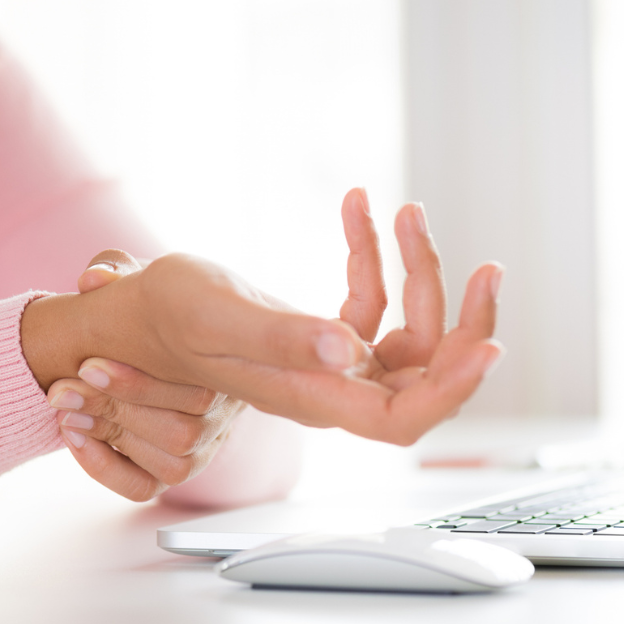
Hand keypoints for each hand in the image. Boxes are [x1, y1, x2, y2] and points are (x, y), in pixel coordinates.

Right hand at [20, 190, 501, 446]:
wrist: (135, 313)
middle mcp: (332, 388)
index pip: (402, 418)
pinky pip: (370, 300)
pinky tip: (356, 205)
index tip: (489, 346)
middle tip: (487, 269)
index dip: (453, 391)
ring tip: (404, 211)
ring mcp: (332, 363)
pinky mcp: (324, 337)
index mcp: (313, 398)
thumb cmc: (161, 320)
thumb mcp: (216, 319)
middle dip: (464, 324)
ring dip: (418, 273)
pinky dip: (371, 255)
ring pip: (408, 334)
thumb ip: (282, 338)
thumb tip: (348, 350)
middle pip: (426, 376)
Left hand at [49, 251, 245, 500]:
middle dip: (112, 409)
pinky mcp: (173, 468)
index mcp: (223, 364)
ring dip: (108, 437)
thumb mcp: (139, 280)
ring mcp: (202, 445)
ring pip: (171, 462)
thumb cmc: (150, 310)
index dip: (136, 383)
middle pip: (182, 431)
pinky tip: (78, 441)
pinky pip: (146, 486)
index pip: (197, 390)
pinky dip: (108, 470)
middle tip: (60, 391)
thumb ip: (118, 271)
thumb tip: (93, 279)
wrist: (147, 341)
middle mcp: (223, 409)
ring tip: (66, 413)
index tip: (87, 365)